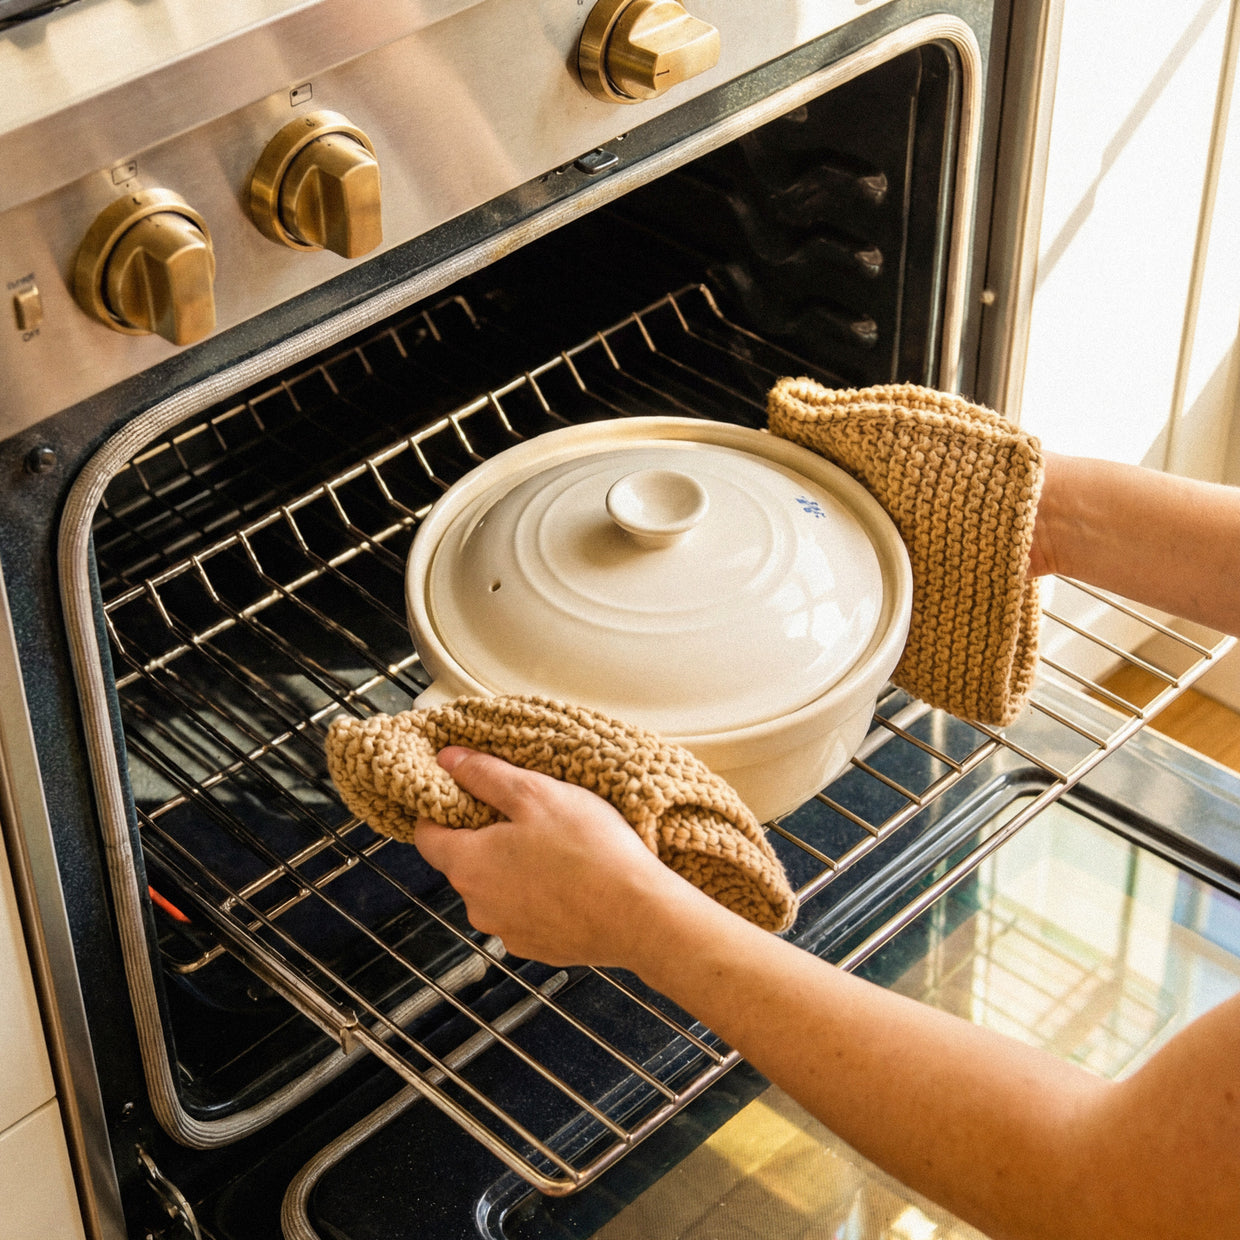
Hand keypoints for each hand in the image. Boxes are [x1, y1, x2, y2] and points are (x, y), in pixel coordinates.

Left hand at [412, 747, 689, 966]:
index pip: (427, 836)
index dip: (440, 810)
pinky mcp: (538, 947)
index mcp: (468, 864)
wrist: (638, 915)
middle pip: (465, 862)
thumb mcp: (535, 793)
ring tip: (557, 848)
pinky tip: (571, 880)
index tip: (462, 794)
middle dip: (487, 838)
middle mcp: (478, 905)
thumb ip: (485, 775)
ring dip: (515, 869)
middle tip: (527, 815)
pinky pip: (526, 913)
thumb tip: (447, 760)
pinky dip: (540, 896)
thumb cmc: (588, 850)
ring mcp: (507, 931)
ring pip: (498, 889)